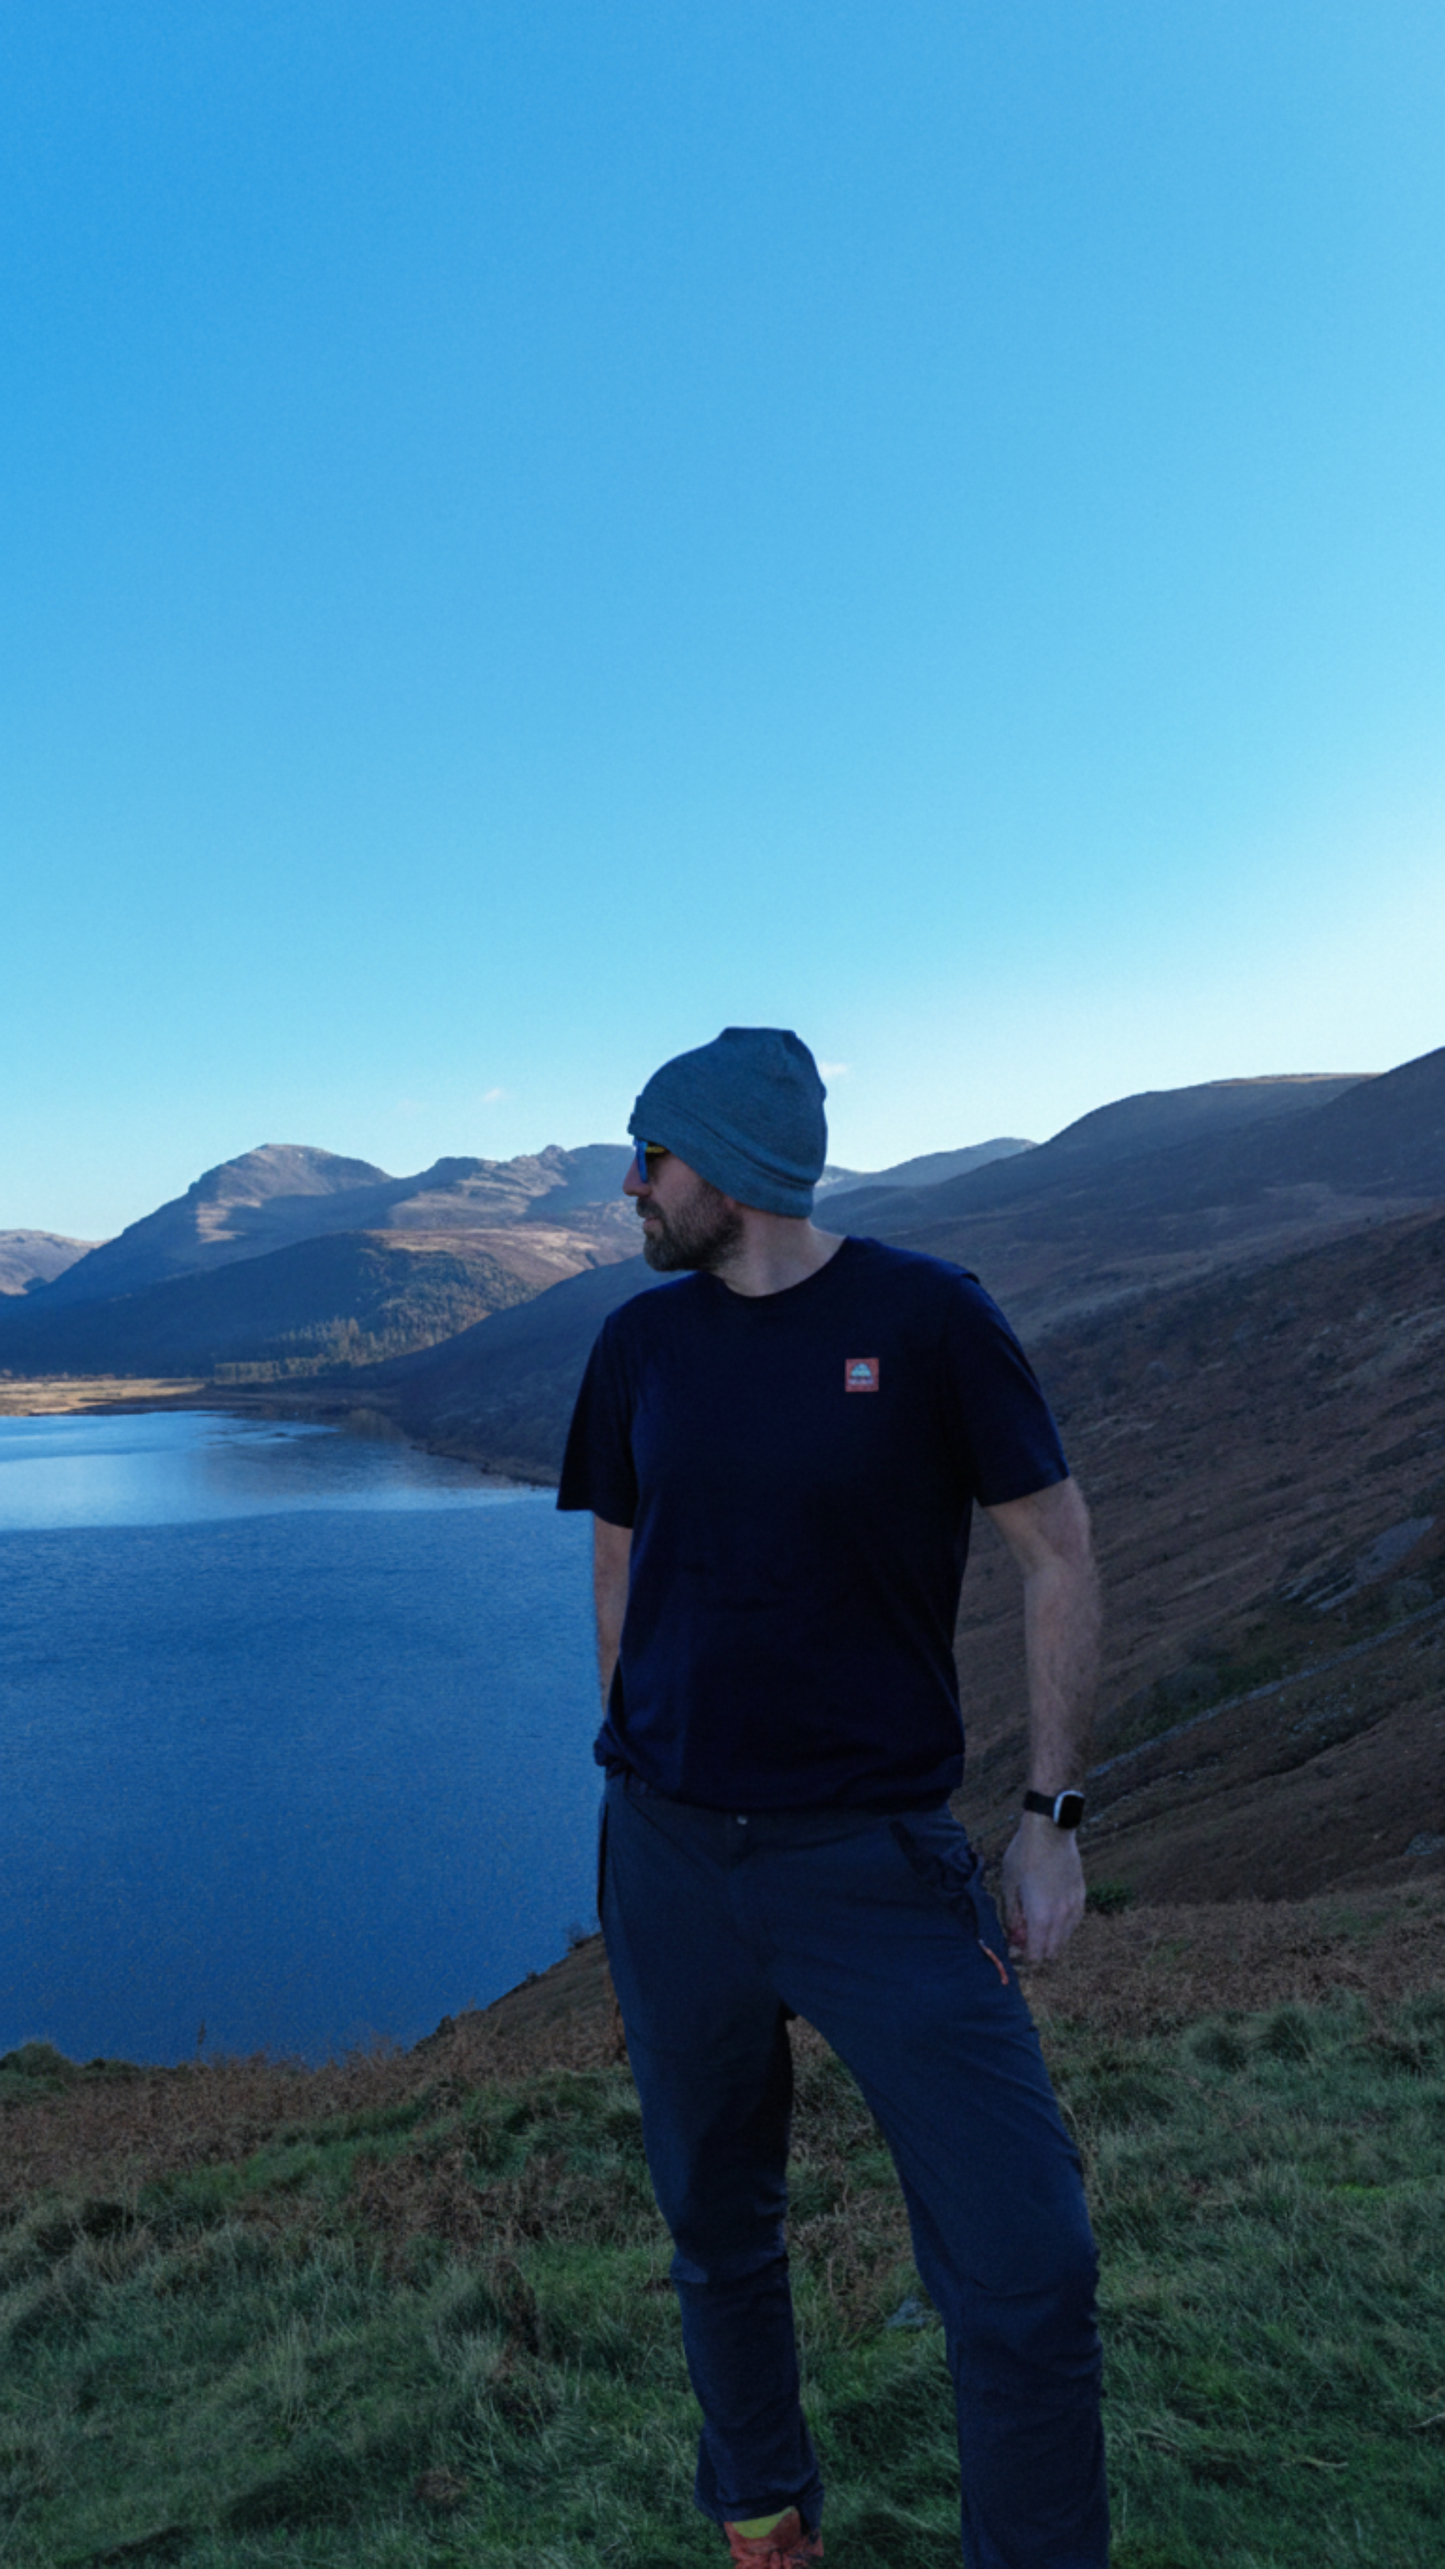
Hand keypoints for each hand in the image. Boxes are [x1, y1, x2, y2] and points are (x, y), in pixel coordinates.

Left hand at [1001, 1813, 1085, 1961]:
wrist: (1050, 1830)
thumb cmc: (1024, 1855)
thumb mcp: (1009, 1885)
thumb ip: (1012, 1916)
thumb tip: (1015, 1936)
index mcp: (1041, 1916)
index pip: (1037, 1954)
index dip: (1024, 1954)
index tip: (1015, 1944)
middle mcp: (1061, 1917)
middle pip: (1052, 1951)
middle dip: (1037, 1948)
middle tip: (1023, 1932)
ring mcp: (1075, 1906)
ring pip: (1064, 1938)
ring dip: (1050, 1937)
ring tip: (1035, 1919)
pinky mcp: (1082, 1896)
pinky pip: (1073, 1922)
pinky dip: (1062, 1925)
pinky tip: (1051, 1911)